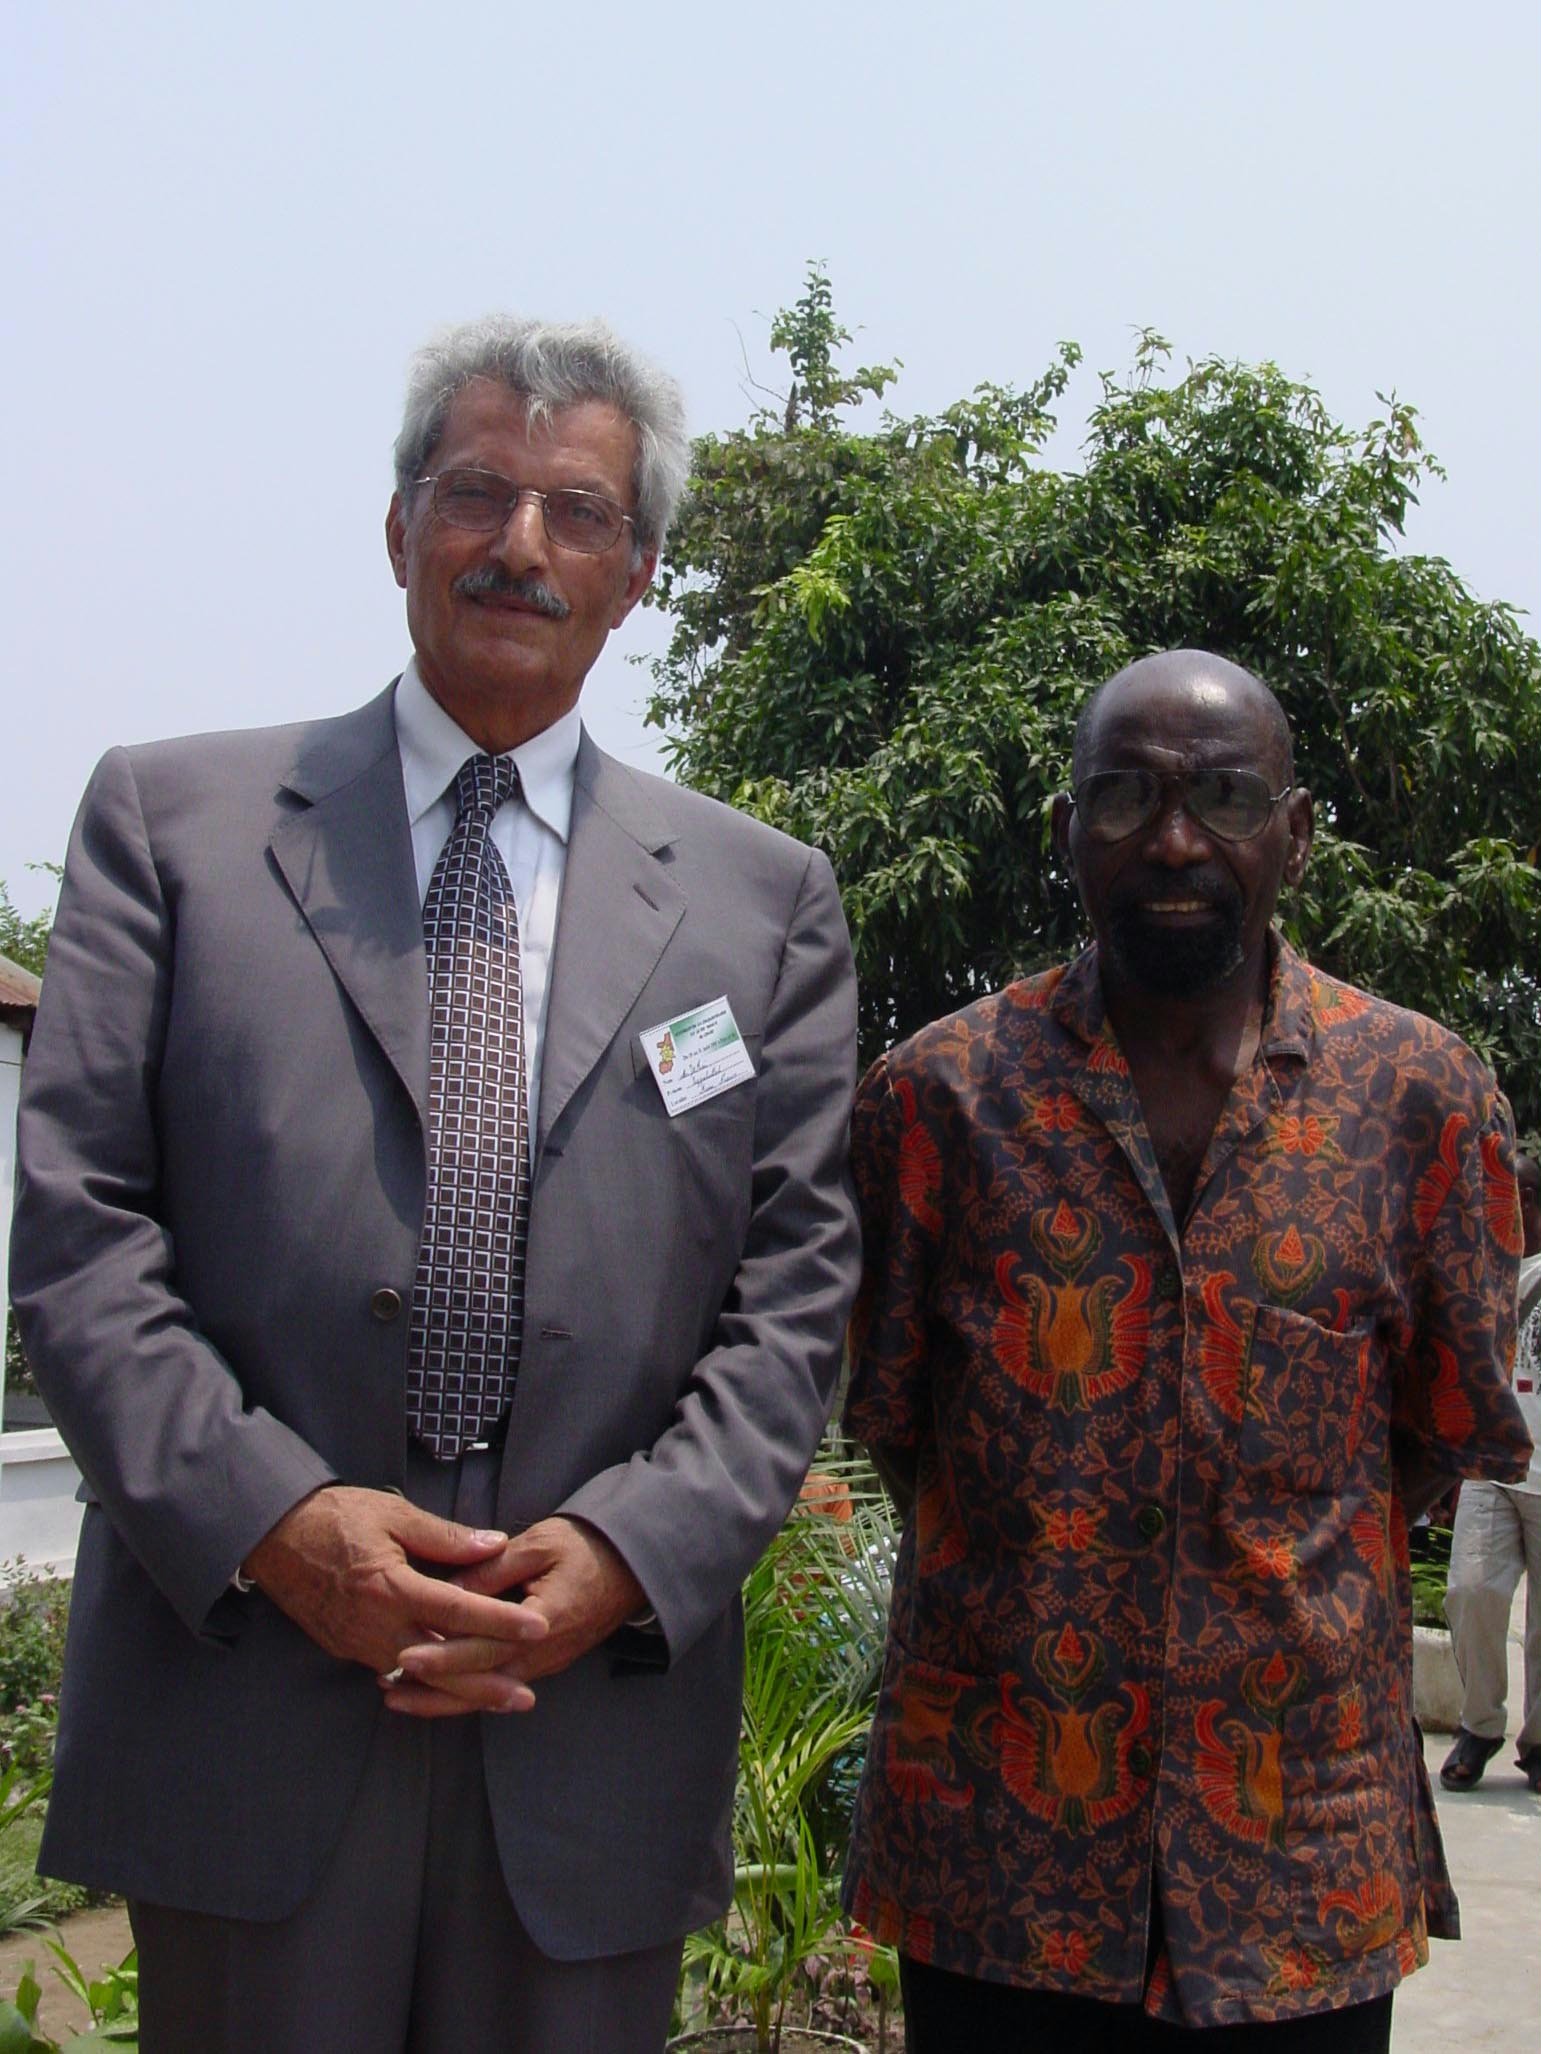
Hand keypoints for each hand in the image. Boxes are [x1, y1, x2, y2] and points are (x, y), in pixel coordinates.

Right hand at [243, 1486, 549, 1712]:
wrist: (273, 1535)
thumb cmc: (335, 1516)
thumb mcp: (394, 1514)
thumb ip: (446, 1536)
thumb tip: (495, 1544)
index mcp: (389, 1586)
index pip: (457, 1610)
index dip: (500, 1622)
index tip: (538, 1628)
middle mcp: (374, 1624)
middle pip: (440, 1664)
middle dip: (484, 1684)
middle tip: (525, 1697)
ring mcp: (357, 1643)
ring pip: (417, 1677)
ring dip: (458, 1690)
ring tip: (500, 1699)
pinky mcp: (346, 1649)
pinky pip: (393, 1672)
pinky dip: (425, 1683)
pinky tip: (451, 1688)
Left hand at [380, 1516, 645, 1717]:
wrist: (632, 1566)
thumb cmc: (586, 1546)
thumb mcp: (539, 1545)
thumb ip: (493, 1569)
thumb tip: (449, 1590)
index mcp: (545, 1622)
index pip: (485, 1647)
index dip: (444, 1656)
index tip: (404, 1658)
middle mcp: (544, 1653)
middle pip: (481, 1680)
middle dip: (433, 1688)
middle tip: (386, 1688)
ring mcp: (545, 1663)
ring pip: (487, 1690)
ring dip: (444, 1697)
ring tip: (398, 1697)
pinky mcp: (543, 1663)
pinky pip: (499, 1683)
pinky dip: (466, 1691)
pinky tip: (435, 1691)